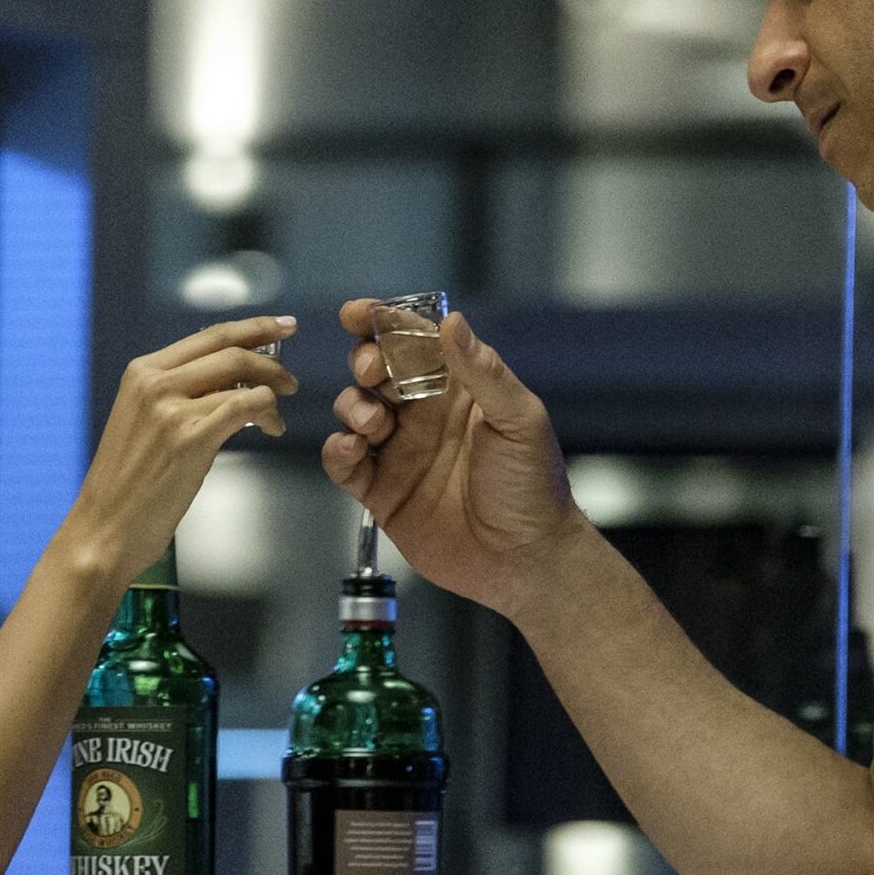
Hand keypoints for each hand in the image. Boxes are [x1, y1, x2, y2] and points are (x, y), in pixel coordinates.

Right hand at [67, 316, 297, 578]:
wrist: (105, 528)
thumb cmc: (126, 485)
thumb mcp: (143, 421)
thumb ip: (177, 394)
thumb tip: (228, 381)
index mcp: (142, 372)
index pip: (209, 336)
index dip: (253, 328)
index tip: (282, 327)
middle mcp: (155, 382)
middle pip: (231, 350)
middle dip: (272, 361)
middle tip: (290, 380)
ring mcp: (172, 409)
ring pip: (244, 378)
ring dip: (273, 393)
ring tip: (276, 416)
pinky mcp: (191, 438)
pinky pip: (246, 407)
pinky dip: (268, 414)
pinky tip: (269, 429)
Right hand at [320, 305, 587, 616]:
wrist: (525, 560)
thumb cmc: (534, 488)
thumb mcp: (519, 421)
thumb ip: (482, 372)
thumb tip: (452, 322)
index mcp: (458, 390)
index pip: (414, 343)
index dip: (384, 323)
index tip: (359, 314)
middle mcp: (425, 415)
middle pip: (376, 371)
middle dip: (364, 362)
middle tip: (371, 371)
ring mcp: (401, 452)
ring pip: (355, 411)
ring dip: (352, 406)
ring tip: (372, 422)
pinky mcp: (382, 491)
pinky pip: (345, 462)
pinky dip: (338, 450)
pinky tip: (352, 449)